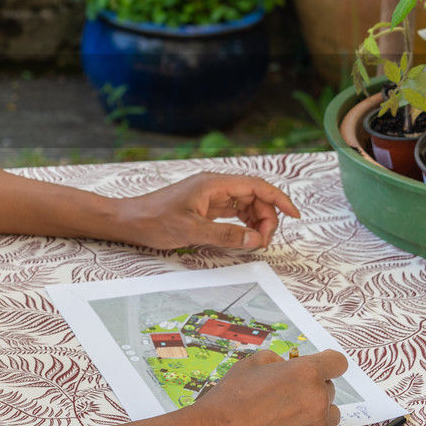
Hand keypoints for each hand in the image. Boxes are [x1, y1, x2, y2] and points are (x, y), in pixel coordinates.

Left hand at [114, 172, 300, 250]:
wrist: (129, 220)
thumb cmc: (154, 221)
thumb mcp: (191, 230)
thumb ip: (226, 235)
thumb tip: (256, 239)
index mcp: (213, 184)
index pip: (257, 185)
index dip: (280, 199)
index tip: (295, 216)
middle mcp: (214, 186)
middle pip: (254, 196)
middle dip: (267, 216)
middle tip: (264, 241)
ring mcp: (210, 196)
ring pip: (245, 204)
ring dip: (257, 221)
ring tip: (256, 241)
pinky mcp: (205, 207)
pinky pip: (233, 212)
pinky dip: (243, 223)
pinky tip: (245, 236)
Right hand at [188, 348, 347, 425]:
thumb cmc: (231, 398)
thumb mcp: (250, 363)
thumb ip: (277, 360)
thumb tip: (287, 365)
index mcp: (305, 373)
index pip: (337, 362)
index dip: (329, 362)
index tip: (322, 365)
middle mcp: (317, 399)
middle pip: (330, 388)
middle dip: (313, 387)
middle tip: (287, 392)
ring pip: (329, 412)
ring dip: (315, 409)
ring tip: (287, 412)